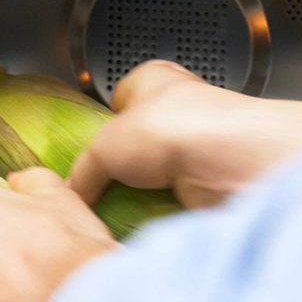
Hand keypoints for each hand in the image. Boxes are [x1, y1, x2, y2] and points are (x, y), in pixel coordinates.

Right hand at [70, 60, 301, 207]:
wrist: (227, 165)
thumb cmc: (171, 131)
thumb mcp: (104, 148)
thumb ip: (83, 171)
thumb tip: (74, 194)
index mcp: (155, 81)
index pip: (123, 96)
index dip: (107, 120)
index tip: (90, 146)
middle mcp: (182, 110)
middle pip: (141, 141)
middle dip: (125, 166)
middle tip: (102, 188)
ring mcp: (200, 148)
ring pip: (159, 175)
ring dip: (144, 193)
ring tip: (120, 210)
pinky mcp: (210, 183)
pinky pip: (175, 201)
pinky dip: (162, 213)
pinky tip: (148, 220)